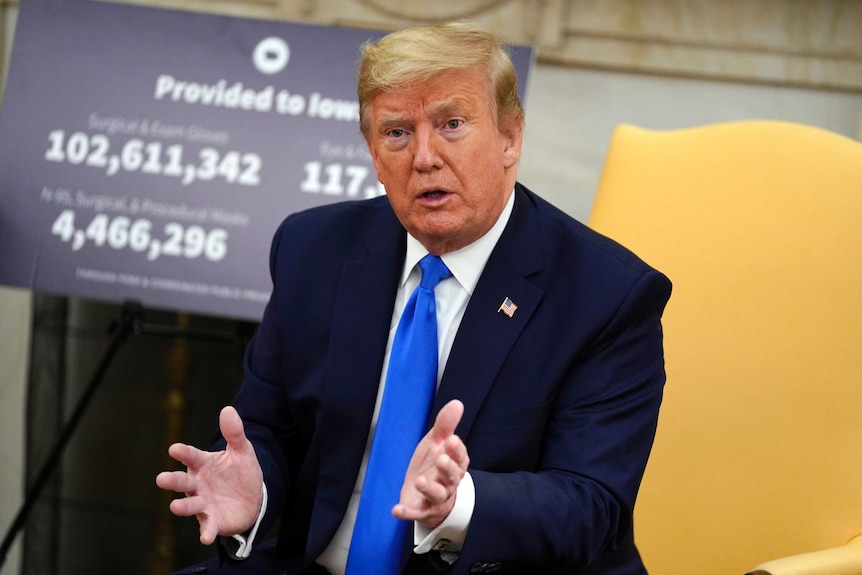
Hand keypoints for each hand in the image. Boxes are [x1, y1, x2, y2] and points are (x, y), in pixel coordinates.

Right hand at [155, 406, 263, 544]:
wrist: (253, 498)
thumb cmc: (240, 472)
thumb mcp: (242, 451)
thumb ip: (234, 433)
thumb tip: (228, 409)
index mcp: (203, 465)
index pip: (192, 456)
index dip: (183, 453)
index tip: (174, 449)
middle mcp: (198, 484)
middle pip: (183, 482)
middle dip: (172, 481)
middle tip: (161, 479)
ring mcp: (204, 503)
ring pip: (190, 505)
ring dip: (182, 507)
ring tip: (175, 506)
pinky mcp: (213, 520)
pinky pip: (208, 527)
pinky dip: (206, 532)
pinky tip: (205, 537)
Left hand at [392, 399, 469, 528]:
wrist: (424, 493)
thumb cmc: (433, 465)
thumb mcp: (436, 443)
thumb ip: (445, 425)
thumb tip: (457, 403)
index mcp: (454, 464)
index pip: (460, 458)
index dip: (457, 450)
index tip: (451, 440)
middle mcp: (448, 483)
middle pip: (452, 477)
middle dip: (447, 469)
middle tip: (441, 459)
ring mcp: (436, 498)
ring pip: (437, 495)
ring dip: (429, 488)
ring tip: (420, 481)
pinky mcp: (422, 511)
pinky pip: (416, 513)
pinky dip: (407, 512)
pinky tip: (396, 509)